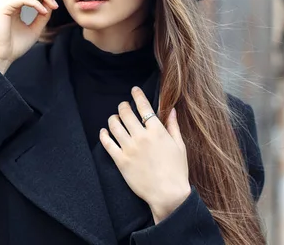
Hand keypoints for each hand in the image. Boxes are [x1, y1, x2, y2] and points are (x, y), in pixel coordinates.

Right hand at [0, 0, 61, 72]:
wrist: (1, 58)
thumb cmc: (15, 46)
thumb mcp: (34, 29)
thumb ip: (42, 16)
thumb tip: (51, 4)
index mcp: (13, 2)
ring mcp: (3, 2)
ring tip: (54, 5)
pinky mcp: (2, 8)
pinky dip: (35, 3)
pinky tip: (43, 11)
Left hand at [99, 87, 190, 222]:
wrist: (168, 194)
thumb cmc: (177, 171)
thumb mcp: (180, 146)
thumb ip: (173, 126)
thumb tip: (171, 110)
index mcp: (157, 131)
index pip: (144, 106)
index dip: (137, 95)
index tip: (134, 90)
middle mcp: (141, 137)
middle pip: (126, 113)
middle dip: (123, 106)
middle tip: (123, 106)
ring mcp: (129, 148)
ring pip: (114, 125)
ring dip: (113, 118)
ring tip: (114, 119)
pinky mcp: (121, 161)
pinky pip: (107, 143)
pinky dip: (104, 134)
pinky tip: (104, 132)